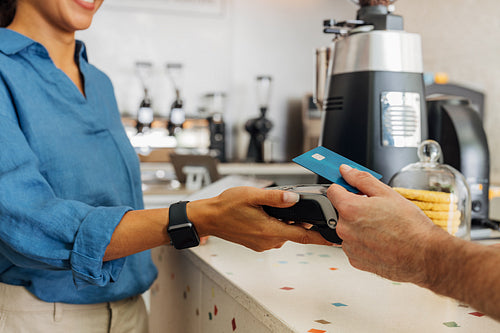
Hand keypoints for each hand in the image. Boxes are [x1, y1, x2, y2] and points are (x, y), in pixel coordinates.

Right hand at [187, 186, 331, 251]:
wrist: (209, 217)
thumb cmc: (226, 206)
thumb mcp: (252, 195)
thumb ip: (276, 197)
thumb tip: (294, 199)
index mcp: (270, 230)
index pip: (303, 237)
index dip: (321, 238)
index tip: (335, 240)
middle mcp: (268, 241)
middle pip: (295, 233)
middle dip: (301, 222)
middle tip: (298, 208)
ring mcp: (263, 244)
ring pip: (284, 233)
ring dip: (286, 223)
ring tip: (275, 207)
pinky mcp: (258, 243)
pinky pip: (274, 234)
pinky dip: (277, 225)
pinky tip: (267, 214)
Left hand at [326, 165, 450, 283]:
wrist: (424, 256)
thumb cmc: (410, 226)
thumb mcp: (387, 193)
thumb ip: (361, 179)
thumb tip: (345, 170)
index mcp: (349, 209)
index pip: (333, 191)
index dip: (345, 188)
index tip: (354, 190)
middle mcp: (344, 229)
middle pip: (341, 211)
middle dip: (355, 208)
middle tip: (377, 211)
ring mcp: (349, 247)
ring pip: (348, 229)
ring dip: (359, 227)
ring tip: (382, 228)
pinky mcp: (355, 261)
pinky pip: (354, 246)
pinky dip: (364, 243)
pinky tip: (381, 241)